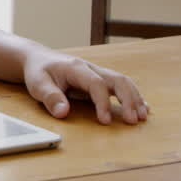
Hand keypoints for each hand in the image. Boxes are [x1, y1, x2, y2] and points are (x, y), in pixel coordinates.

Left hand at [23, 50, 148, 124]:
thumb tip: (63, 113)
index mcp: (76, 68)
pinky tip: (143, 108)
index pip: (96, 84)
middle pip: (117, 80)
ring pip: (122, 82)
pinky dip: (133, 96)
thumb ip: (50, 97)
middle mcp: (91, 68)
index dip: (102, 103)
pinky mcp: (100, 79)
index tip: (104, 121)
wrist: (38, 59)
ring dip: (134, 99)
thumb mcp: (37, 83)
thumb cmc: (38, 71)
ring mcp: (97, 73)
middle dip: (128, 99)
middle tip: (134, 120)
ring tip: (142, 117)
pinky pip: (120, 86)